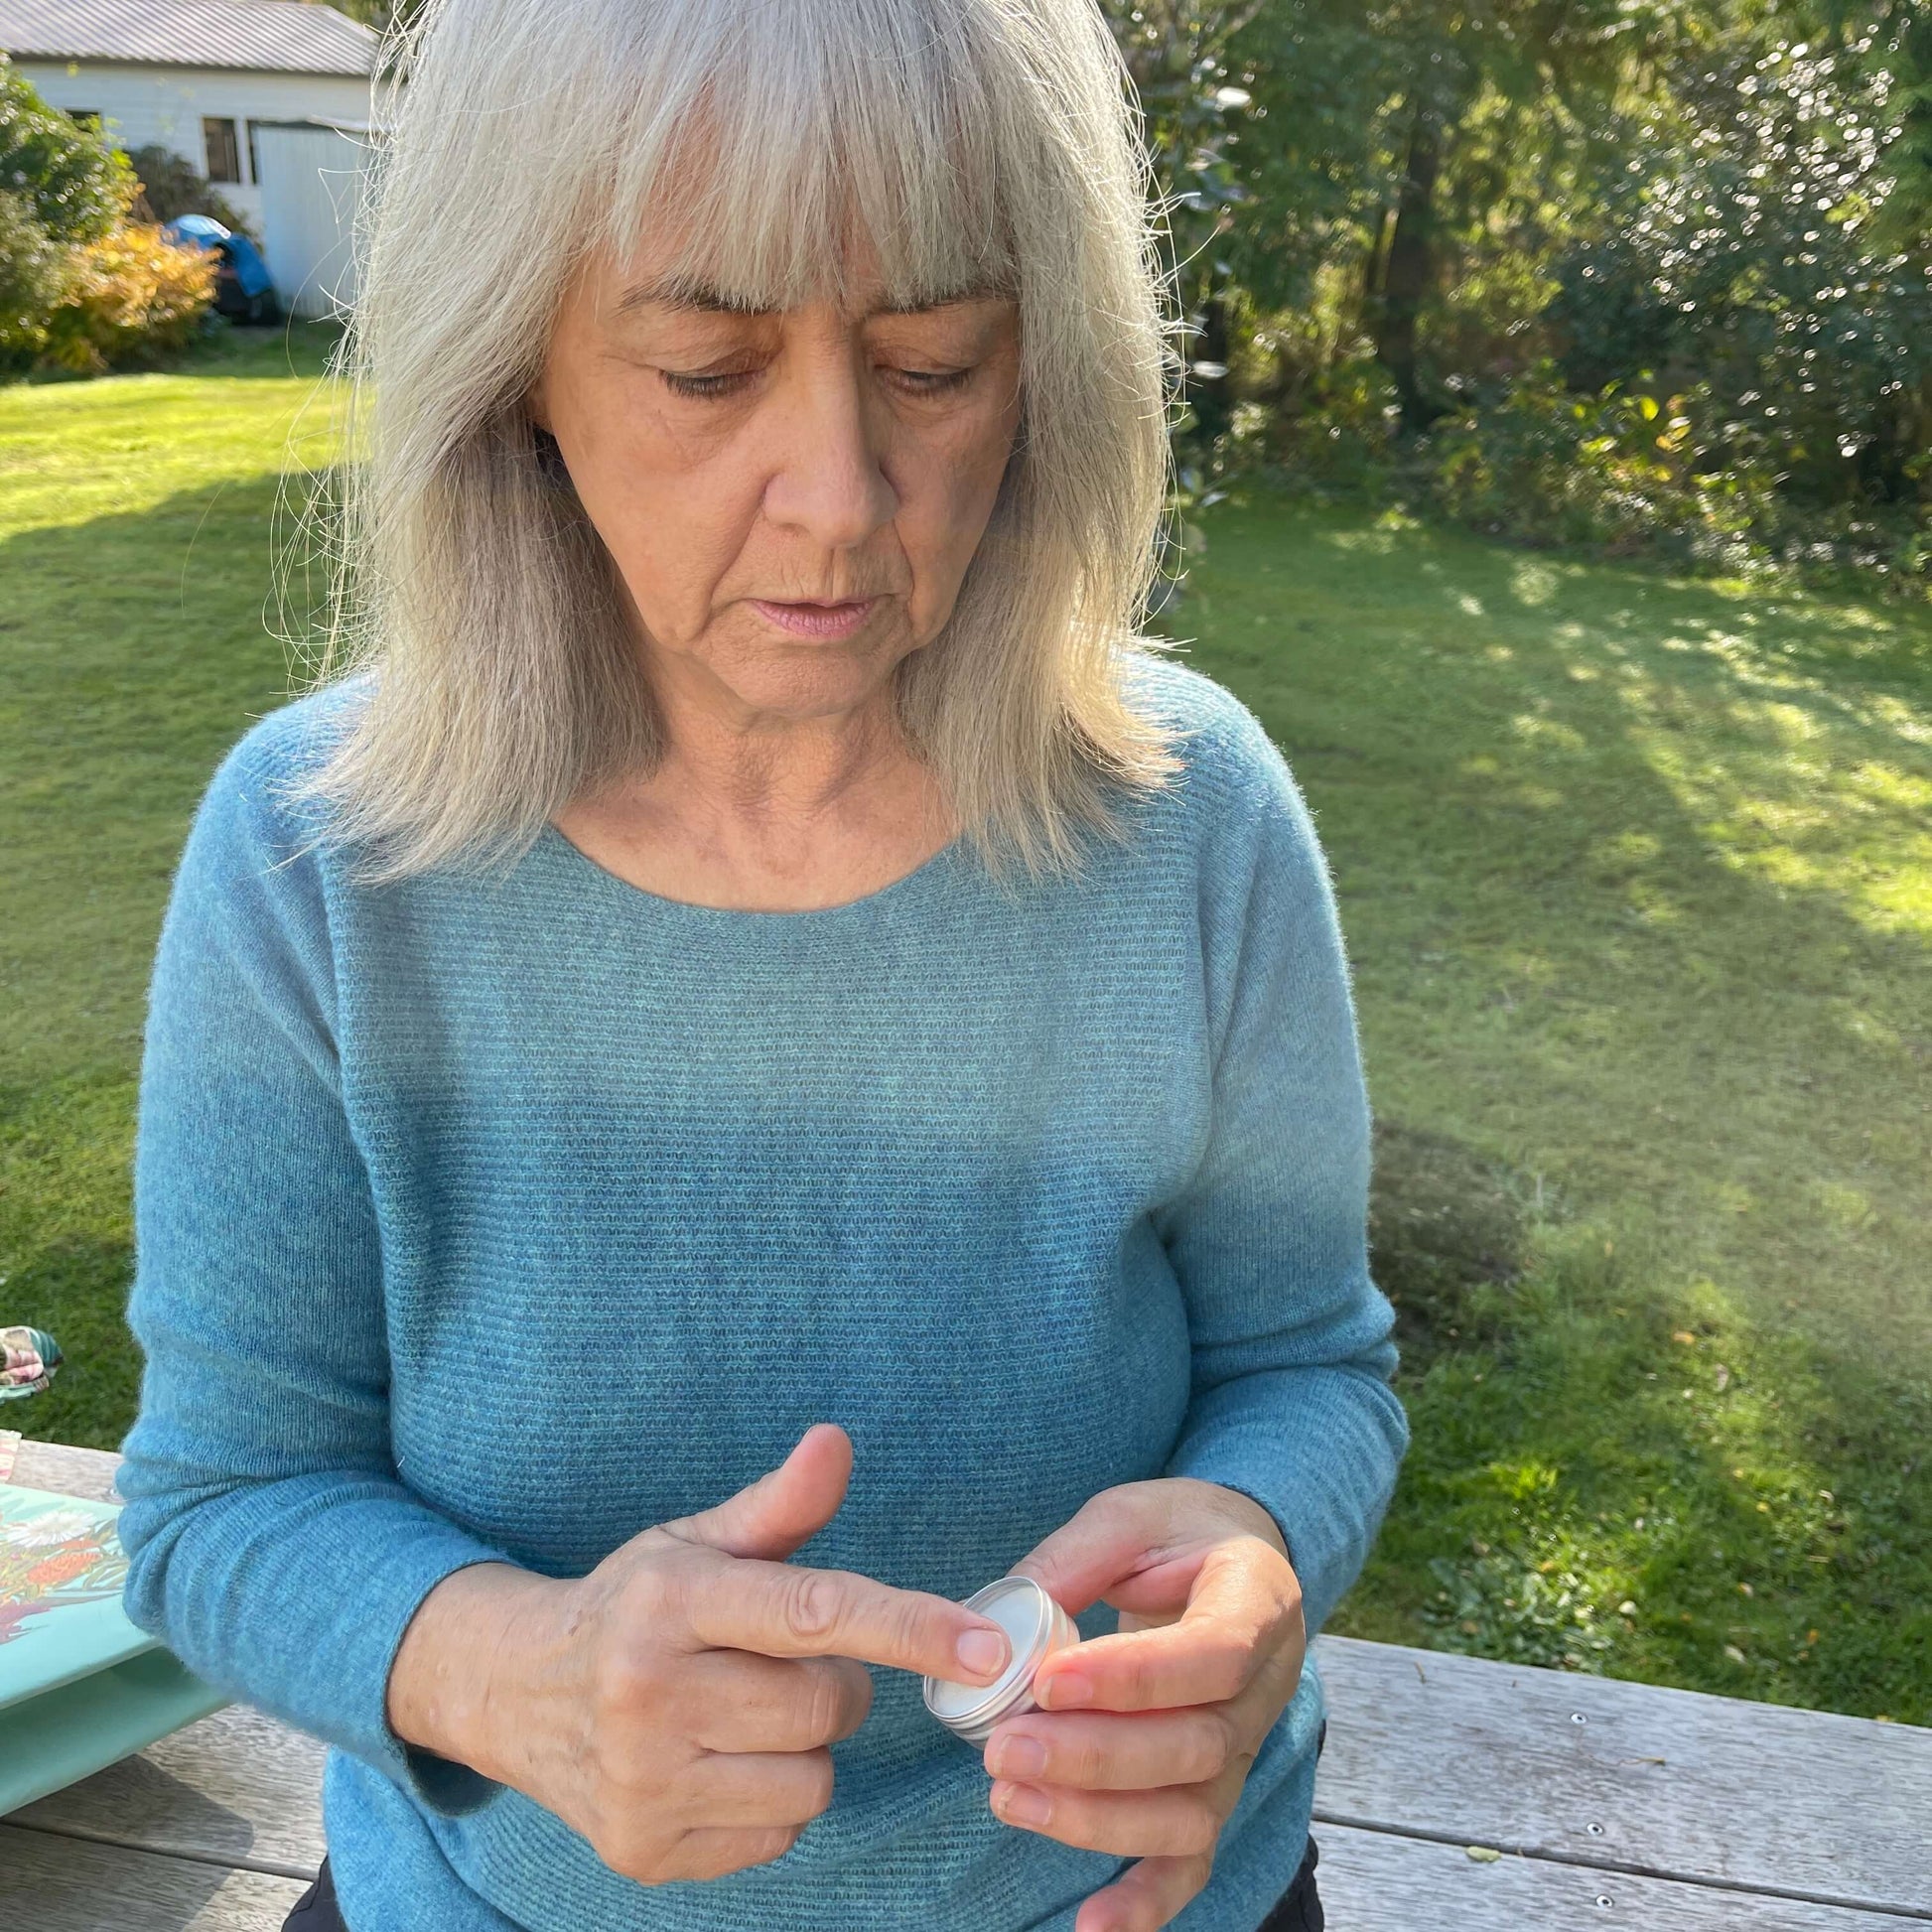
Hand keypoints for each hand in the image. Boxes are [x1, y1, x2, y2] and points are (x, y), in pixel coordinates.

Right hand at [386, 1424, 1011, 1885]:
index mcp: (670, 1599)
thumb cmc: (634, 1605)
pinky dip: (769, 1803)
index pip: (814, 1613)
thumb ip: (780, 1504)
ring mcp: (641, 1783)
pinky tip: (717, 1764)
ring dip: (803, 1750)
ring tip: (741, 1715)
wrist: (517, 1693)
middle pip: (826, 1705)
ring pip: (812, 1782)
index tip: (985, 1646)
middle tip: (783, 1664)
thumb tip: (837, 1440)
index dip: (909, 1627)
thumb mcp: (697, 1541)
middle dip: (834, 1684)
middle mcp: (647, 1693)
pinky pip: (776, 1837)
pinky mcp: (643, 1852)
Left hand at [986, 1479, 1304, 1931]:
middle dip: (1094, 1757)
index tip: (1046, 1681)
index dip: (1132, 1678)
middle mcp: (1266, 1688)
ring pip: (1190, 1812)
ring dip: (1097, 1818)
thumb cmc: (1178, 1533)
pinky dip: (1146, 1902)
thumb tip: (1000, 1622)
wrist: (1234, 1556)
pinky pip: (1191, 1860)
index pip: (1212, 1654)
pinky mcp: (1215, 1790)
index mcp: (1258, 1602)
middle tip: (1003, 1744)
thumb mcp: (1131, 1515)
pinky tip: (1091, 1926)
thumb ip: (1074, 1559)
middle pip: (1197, 1747)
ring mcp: (1245, 1749)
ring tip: (1008, 1795)